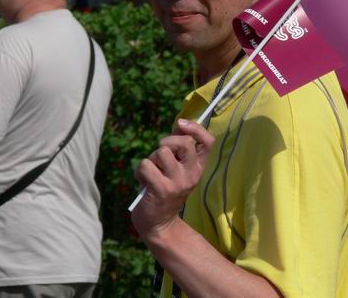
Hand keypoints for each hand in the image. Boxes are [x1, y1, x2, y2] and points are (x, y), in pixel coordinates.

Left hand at [132, 119, 214, 239]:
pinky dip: (139, 172)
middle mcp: (192, 174)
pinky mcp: (160, 189)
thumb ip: (178, 147)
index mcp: (198, 168)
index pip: (208, 142)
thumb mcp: (176, 168)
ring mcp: (177, 183)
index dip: (196, 128)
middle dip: (167, 141)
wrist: (159, 223)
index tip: (180, 124)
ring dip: (151, 159)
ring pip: (162, 152)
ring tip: (152, 172)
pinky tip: (144, 183)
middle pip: (184, 142)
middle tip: (160, 155)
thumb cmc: (164, 189)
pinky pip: (145, 165)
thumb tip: (180, 124)